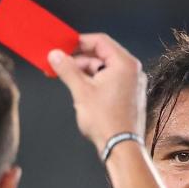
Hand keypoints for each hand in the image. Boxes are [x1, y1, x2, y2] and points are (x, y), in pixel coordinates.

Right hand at [48, 33, 146, 155]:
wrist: (121, 147)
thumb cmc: (106, 121)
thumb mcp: (81, 91)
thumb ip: (67, 69)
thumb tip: (55, 55)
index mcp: (124, 64)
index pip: (100, 41)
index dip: (79, 42)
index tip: (64, 47)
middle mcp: (133, 71)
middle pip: (102, 55)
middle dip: (80, 60)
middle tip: (61, 65)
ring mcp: (133, 84)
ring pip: (105, 69)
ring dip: (86, 72)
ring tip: (69, 81)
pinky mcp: (130, 96)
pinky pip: (111, 81)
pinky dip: (96, 82)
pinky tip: (82, 91)